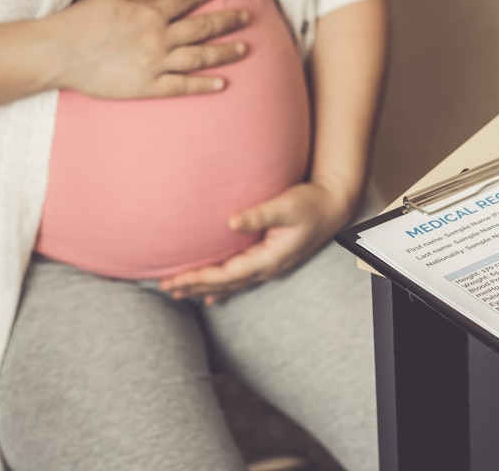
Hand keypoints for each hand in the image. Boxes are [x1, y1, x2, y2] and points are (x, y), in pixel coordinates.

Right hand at [49, 0, 248, 98]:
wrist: (59, 53)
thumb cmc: (81, 20)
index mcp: (149, 12)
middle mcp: (158, 37)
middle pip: (202, 28)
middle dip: (227, 21)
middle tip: (248, 17)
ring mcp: (155, 64)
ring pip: (200, 57)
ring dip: (224, 53)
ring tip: (244, 49)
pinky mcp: (149, 87)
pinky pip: (183, 86)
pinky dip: (204, 85)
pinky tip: (223, 83)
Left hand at [158, 181, 355, 304]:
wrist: (332, 207)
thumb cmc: (310, 203)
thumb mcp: (287, 205)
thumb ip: (260, 214)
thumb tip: (231, 222)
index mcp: (270, 258)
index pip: (228, 274)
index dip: (201, 278)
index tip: (177, 279)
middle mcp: (268, 267)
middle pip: (226, 284)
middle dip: (195, 287)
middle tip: (166, 289)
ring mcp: (269, 266)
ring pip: (231, 284)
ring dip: (204, 289)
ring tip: (179, 293)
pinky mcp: (268, 259)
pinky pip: (239, 279)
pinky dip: (221, 287)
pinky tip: (209, 296)